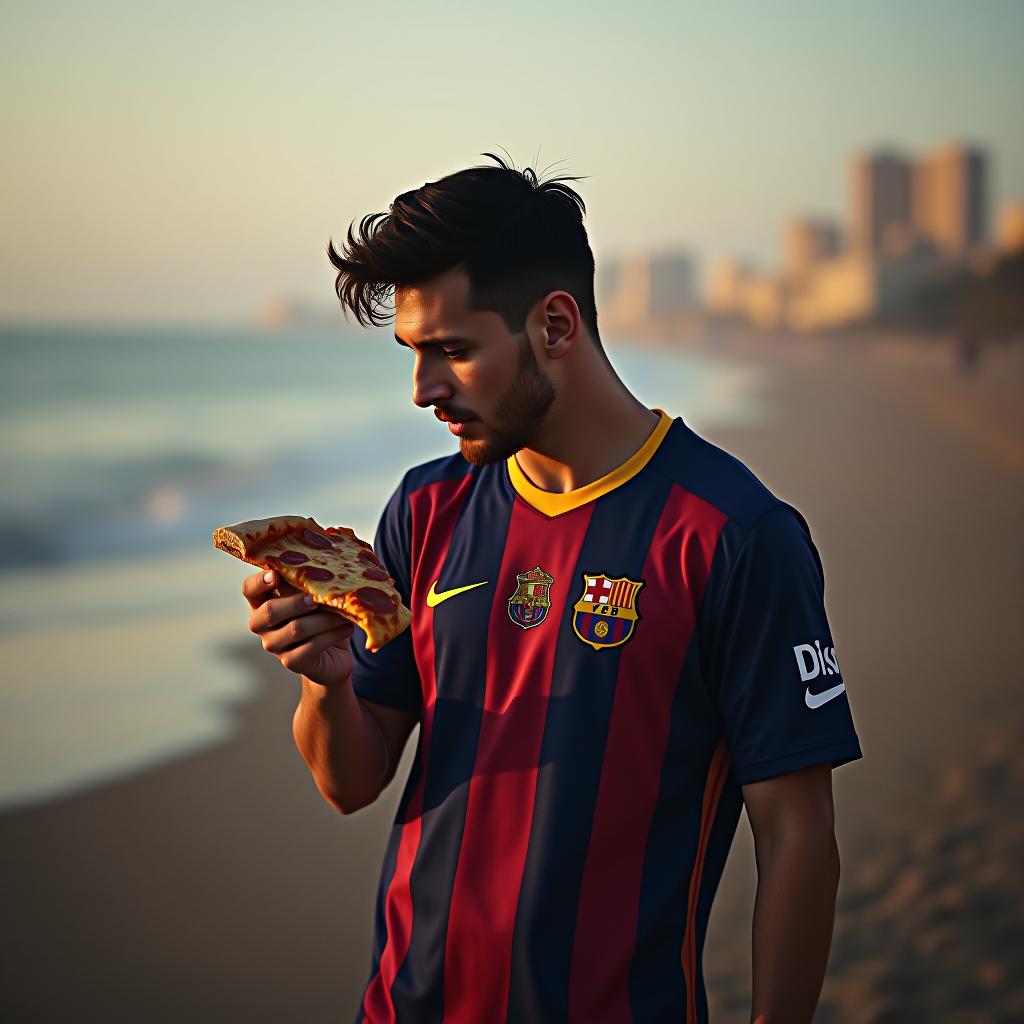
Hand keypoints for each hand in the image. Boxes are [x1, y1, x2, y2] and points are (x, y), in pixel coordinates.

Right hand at [243, 569, 354, 687]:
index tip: (275, 575)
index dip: (258, 582)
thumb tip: (325, 563)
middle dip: (295, 602)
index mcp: (262, 601)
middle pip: (269, 611)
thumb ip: (309, 581)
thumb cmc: (320, 615)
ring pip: (296, 629)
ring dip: (324, 619)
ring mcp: (274, 645)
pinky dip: (332, 634)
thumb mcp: (313, 595)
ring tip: (344, 613)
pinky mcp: (291, 662)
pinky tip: (347, 628)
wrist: (332, 654)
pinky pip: (311, 646)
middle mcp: (262, 624)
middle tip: (317, 599)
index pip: (249, 589)